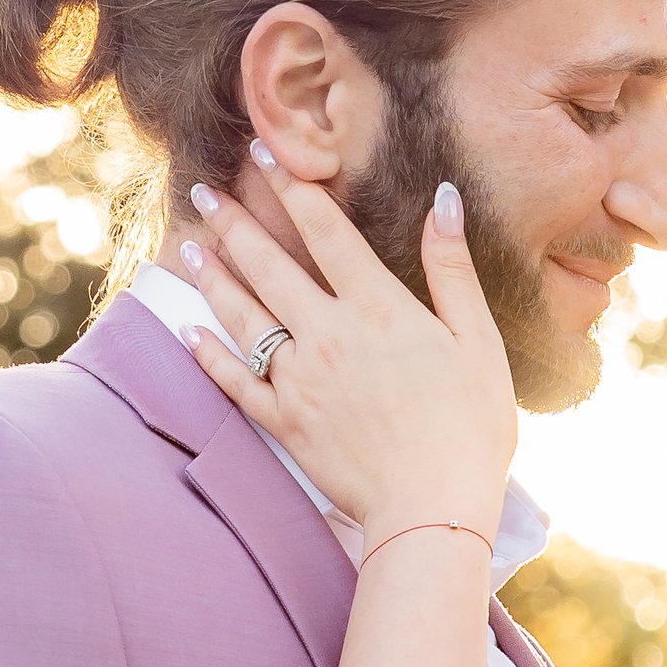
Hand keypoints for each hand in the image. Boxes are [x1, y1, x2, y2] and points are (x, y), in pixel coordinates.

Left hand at [181, 151, 517, 540]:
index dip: (290, 188)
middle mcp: (330, 336)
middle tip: (206, 192)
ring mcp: (301, 381)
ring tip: (190, 247)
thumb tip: (444, 198)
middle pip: (269, 266)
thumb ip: (453, 269)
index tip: (262, 156)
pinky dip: (208, 355)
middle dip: (234, 224)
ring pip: (243, 317)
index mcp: (379, 309)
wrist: (433, 510)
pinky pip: (235, 382)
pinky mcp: (285, 424)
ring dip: (213, 278)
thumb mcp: (478, 342)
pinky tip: (189, 332)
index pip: (325, 232)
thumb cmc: (470, 429)